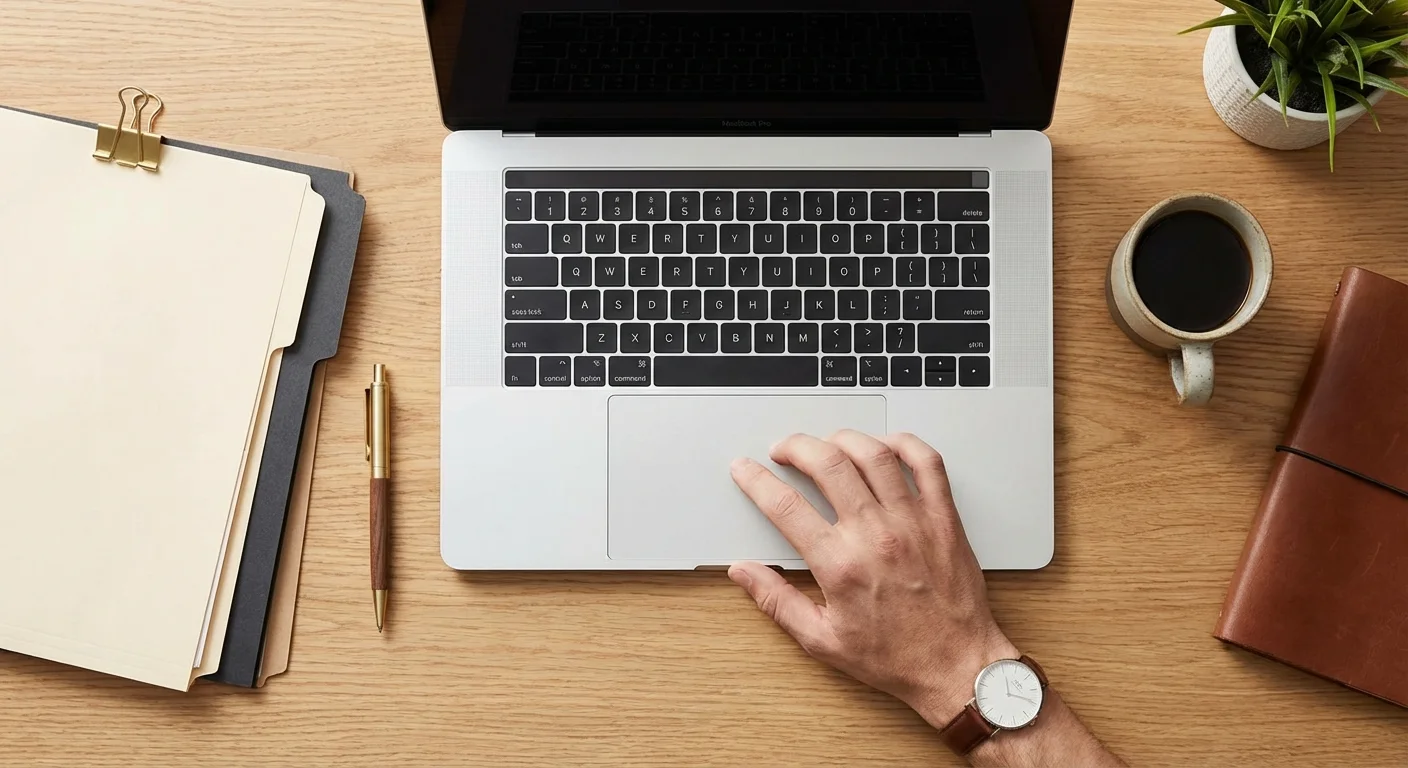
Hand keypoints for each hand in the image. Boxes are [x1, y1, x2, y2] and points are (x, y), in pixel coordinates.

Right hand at [727, 431, 1018, 728]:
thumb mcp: (822, 640)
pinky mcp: (944, 519)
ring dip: (842, 438)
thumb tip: (743, 572)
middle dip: (795, 446)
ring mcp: (913, 522)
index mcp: (840, 565)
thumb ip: (777, 601)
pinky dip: (904, 443)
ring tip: (827, 443)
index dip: (756, 480)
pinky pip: (927, 463)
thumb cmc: (896, 657)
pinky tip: (885, 445)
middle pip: (827, 464)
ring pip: (873, 455)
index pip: (785, 506)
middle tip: (783, 449)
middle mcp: (875, 535)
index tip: (745, 469)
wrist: (957, 667)